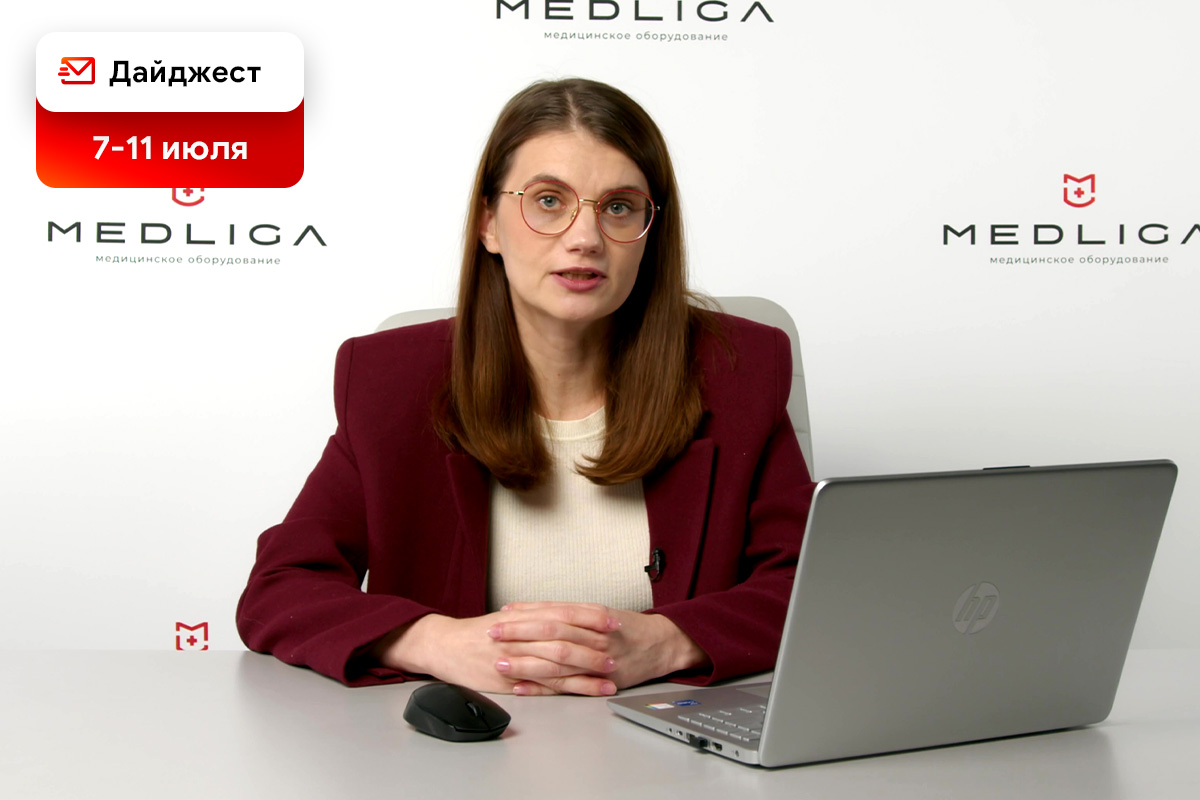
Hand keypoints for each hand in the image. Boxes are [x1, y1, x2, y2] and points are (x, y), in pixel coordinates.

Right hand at [371, 604, 622, 695]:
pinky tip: (585, 692)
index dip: (590, 617)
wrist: (445, 645)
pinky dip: (567, 690)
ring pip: (559, 667)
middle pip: (566, 640)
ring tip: (610, 678)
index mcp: (524, 617)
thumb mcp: (509, 617)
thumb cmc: (478, 632)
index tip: (613, 620)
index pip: (564, 614)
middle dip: (594, 647)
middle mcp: (522, 637)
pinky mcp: (511, 682)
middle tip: (618, 650)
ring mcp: (517, 661)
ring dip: (587, 673)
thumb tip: (567, 612)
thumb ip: (536, 615)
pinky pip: (544, 687)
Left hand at [489, 603, 709, 695]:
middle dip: (520, 635)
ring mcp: (597, 661)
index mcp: (593, 616)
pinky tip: (521, 687)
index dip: (527, 613)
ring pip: (557, 663)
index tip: (502, 614)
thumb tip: (529, 609)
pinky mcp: (598, 682)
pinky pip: (566, 687)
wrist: (661, 645)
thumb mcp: (599, 612)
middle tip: (493, 634)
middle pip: (552, 634)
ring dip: (526, 664)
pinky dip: (542, 688)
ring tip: (501, 664)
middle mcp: (595, 636)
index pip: (554, 611)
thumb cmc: (627, 628)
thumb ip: (567, 612)